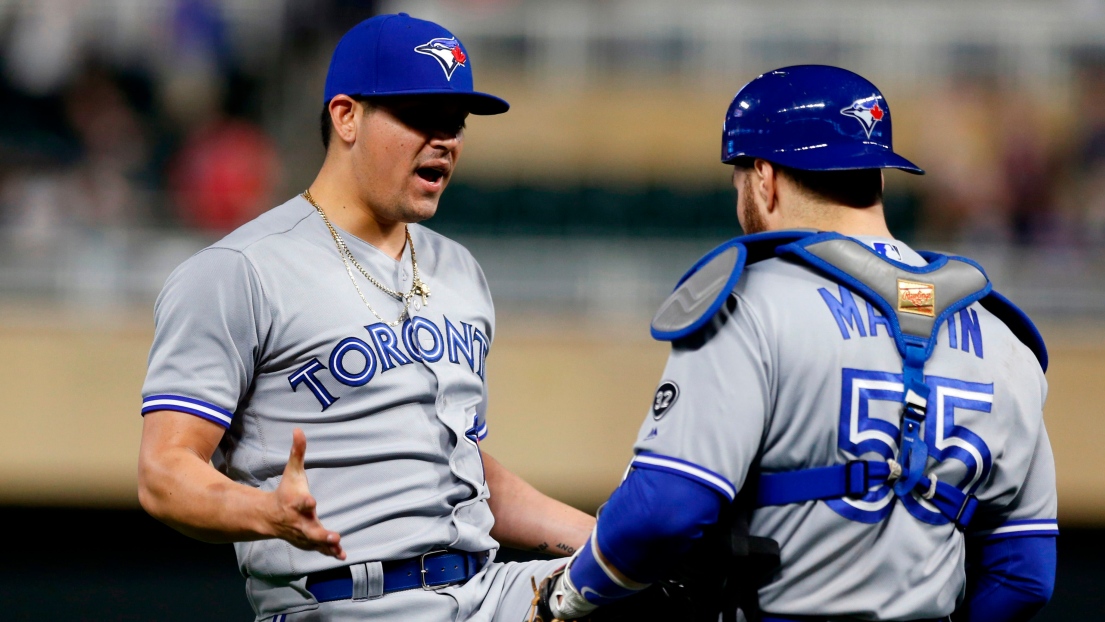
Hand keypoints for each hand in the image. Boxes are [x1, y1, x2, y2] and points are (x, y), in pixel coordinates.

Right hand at [267, 428, 345, 559]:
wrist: (270, 517)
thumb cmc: (286, 492)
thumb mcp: (292, 472)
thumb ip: (298, 452)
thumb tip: (299, 430)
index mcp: (295, 502)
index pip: (301, 502)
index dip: (306, 502)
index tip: (312, 500)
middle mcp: (298, 520)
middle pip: (309, 528)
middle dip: (320, 533)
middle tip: (333, 535)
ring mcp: (302, 534)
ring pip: (315, 542)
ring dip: (327, 545)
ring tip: (339, 547)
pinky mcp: (307, 542)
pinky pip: (318, 548)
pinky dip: (328, 552)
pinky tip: (341, 555)